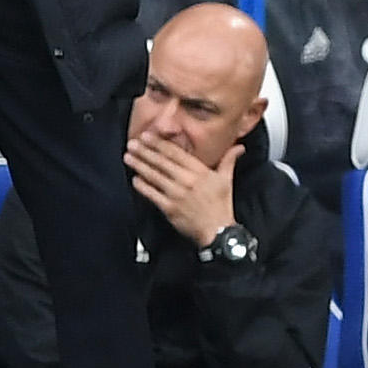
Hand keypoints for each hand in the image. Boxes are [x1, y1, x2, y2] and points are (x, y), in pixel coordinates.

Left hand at [125, 133, 239, 248]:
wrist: (218, 232)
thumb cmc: (221, 206)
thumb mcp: (226, 180)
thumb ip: (229, 160)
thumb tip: (239, 147)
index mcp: (199, 171)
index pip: (176, 153)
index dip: (159, 143)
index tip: (147, 136)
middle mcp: (186, 181)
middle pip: (162, 162)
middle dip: (145, 151)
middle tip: (132, 143)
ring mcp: (177, 195)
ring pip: (154, 176)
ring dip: (140, 165)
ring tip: (128, 157)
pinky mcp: (169, 209)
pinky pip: (152, 194)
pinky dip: (142, 186)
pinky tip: (135, 179)